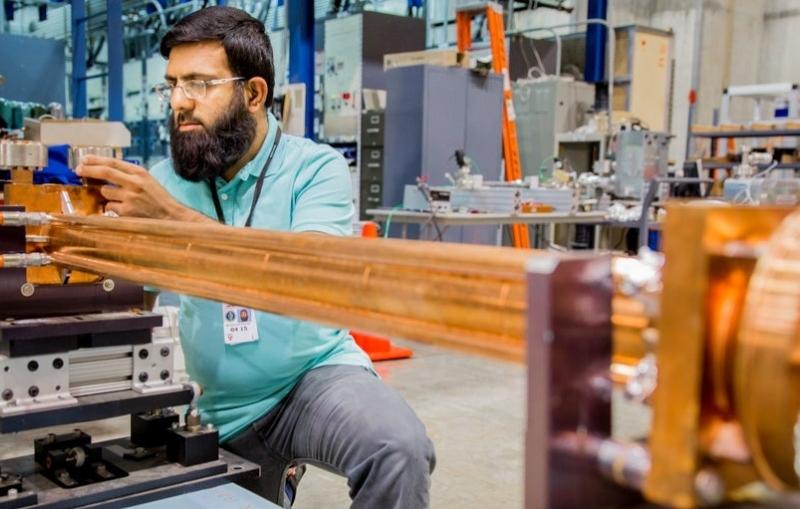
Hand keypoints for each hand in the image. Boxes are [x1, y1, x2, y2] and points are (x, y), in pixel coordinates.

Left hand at [75, 155, 211, 221]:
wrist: (171, 216)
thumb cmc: (159, 198)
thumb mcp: (148, 181)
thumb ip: (130, 175)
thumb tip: (105, 171)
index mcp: (140, 172)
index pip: (113, 162)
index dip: (96, 160)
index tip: (84, 159)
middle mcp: (134, 183)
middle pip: (105, 172)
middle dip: (89, 170)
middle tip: (79, 170)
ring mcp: (130, 197)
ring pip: (105, 192)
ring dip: (107, 195)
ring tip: (120, 200)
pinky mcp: (127, 212)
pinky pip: (110, 207)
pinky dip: (113, 208)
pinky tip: (125, 210)